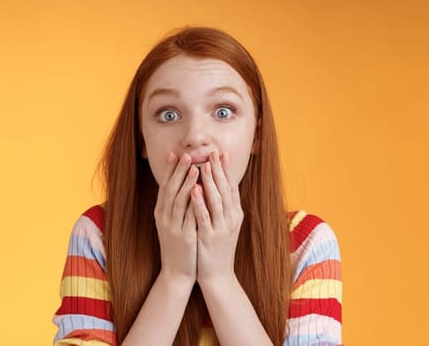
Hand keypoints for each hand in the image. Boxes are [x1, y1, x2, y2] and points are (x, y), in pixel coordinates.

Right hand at [153, 151, 199, 282]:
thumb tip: (182, 186)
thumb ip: (175, 206)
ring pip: (179, 201)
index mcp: (161, 213)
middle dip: (178, 171)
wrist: (176, 272)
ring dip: (186, 183)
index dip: (169, 170)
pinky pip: (189, 217)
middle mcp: (164, 218)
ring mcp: (173, 227)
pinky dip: (194, 203)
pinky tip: (200, 192)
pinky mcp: (184, 237)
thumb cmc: (178, 246)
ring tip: (195, 168)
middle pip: (170, 190)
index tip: (174, 154)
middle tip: (186, 155)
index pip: (164, 187)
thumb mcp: (172, 224)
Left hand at [190, 151, 243, 284]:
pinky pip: (204, 217)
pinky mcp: (210, 237)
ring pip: (216, 200)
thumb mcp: (223, 225)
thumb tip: (218, 186)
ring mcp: (221, 228)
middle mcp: (231, 219)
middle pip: (225, 190)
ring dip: (209, 182)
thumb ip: (222, 207)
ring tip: (203, 166)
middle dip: (218, 170)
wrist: (217, 275)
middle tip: (212, 153)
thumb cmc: (217, 248)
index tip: (221, 154)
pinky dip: (199, 202)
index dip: (226, 170)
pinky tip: (193, 190)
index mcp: (235, 214)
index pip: (231, 187)